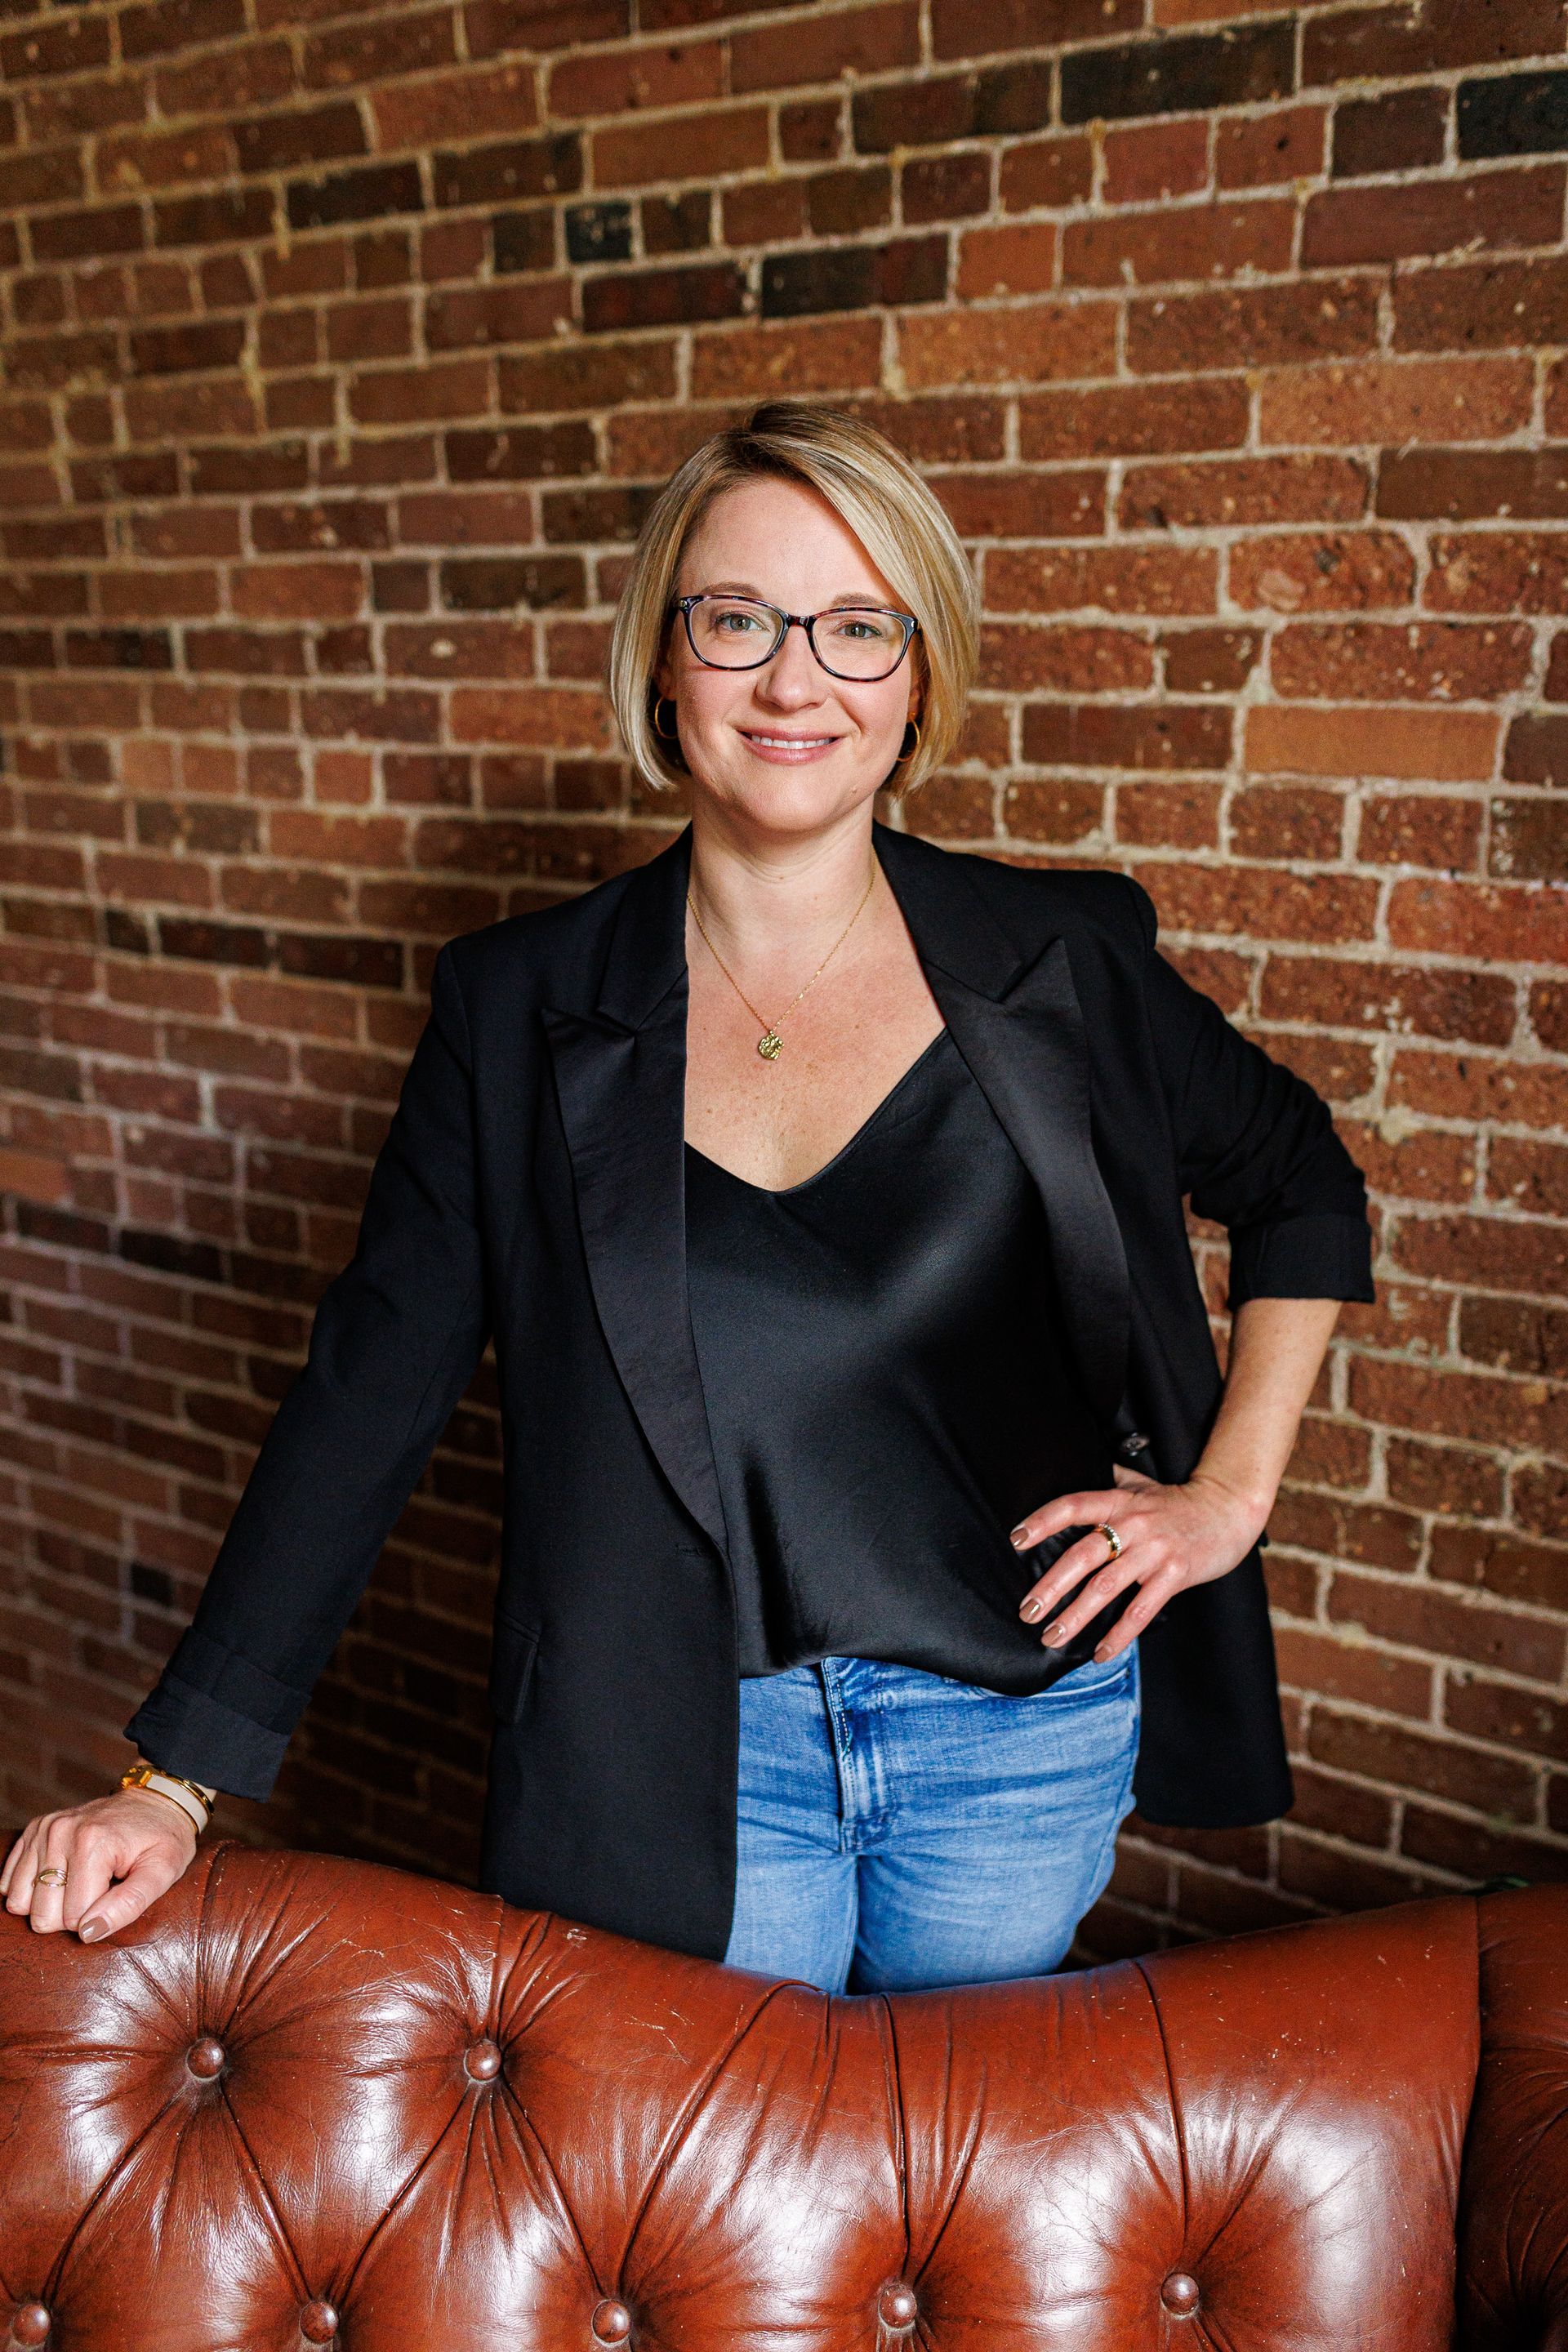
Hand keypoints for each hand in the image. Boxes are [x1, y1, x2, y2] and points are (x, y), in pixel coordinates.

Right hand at [1, 1789, 199, 1943]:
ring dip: (49, 1903)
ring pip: (19, 1903)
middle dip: (70, 1915)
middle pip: (42, 1915)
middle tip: (99, 1890)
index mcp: (93, 1843)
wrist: (155, 1800)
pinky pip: (8, 1882)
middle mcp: (61, 1832)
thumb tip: (89, 1933)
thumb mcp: (163, 1872)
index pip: (74, 1918)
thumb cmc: (163, 1839)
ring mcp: (43, 1829)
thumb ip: (130, 1905)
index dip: (97, 1918)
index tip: (117, 1894)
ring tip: (80, 1883)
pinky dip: (31, 1889)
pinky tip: (61, 1876)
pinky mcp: (33, 1830)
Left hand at [1010, 1462, 1266, 1663]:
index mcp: (1118, 1502)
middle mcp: (1133, 1525)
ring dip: (1076, 1616)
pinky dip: (1119, 1635)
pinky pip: (1141, 1610)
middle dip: (1051, 1586)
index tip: (1016, 1540)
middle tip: (1027, 1611)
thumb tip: (1071, 1466)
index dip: (1043, 1521)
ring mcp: (1154, 1551)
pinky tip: (1100, 1652)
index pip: (1073, 1506)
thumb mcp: (1139, 1483)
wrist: (1227, 1510)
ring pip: (1106, 1587)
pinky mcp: (1174, 1575)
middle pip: (1083, 1555)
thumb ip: (1107, 1479)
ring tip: (1051, 1637)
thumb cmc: (1176, 1501)